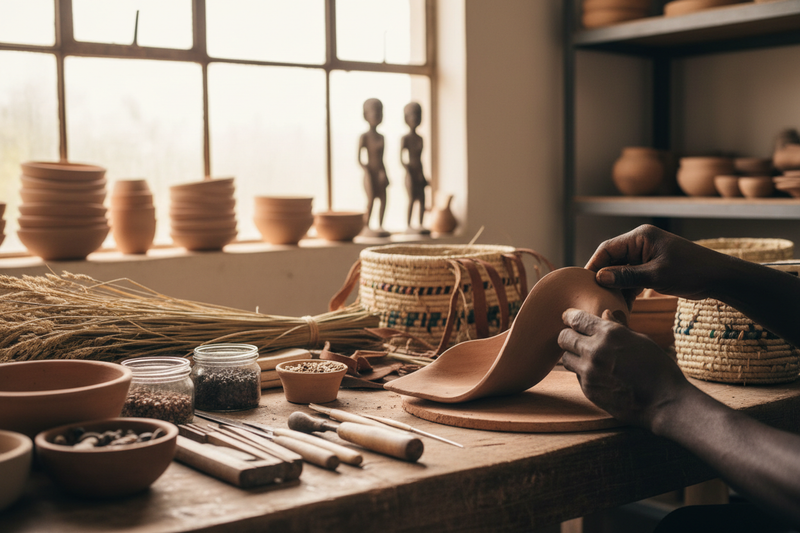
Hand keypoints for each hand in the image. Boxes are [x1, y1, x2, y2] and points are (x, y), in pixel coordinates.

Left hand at [558, 308, 690, 429]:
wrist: (664, 402)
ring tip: (589, 358)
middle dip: (568, 336)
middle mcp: (595, 350)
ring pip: (566, 358)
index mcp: (609, 332)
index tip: (568, 317)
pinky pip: (577, 376)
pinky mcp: (587, 389)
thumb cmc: (657, 368)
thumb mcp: (641, 340)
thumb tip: (605, 313)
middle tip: (575, 338)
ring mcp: (589, 371)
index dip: (570, 316)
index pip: (576, 318)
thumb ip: (618, 326)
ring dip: (573, 356)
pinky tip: (600, 376)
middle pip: (563, 337)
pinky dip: (583, 373)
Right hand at [585, 224, 728, 300]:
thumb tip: (599, 277)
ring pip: (621, 271)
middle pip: (612, 260)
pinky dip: (627, 290)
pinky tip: (623, 304)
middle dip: (604, 278)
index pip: (607, 249)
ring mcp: (646, 255)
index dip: (594, 266)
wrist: (719, 278)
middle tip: (594, 296)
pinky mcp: (651, 267)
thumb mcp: (656, 276)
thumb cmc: (691, 271)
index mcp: (640, 237)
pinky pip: (632, 277)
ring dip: (616, 286)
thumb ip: (626, 276)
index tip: (584, 283)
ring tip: (609, 303)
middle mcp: (640, 243)